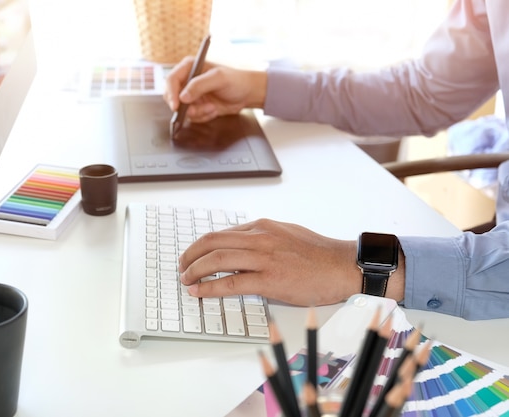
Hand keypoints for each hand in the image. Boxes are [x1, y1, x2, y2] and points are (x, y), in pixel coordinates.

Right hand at [164, 58, 267, 122]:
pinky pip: (192, 116)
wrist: (248, 94)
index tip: (176, 106)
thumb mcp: (218, 79)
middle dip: (185, 106)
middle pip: (172, 97)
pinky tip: (214, 110)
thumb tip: (182, 97)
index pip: (172, 80)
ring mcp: (192, 95)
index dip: (171, 93)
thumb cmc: (236, 80)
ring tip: (212, 107)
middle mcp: (188, 81)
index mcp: (190, 67)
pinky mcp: (197, 106)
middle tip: (196, 110)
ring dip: (198, 112)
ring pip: (182, 110)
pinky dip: (203, 116)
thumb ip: (199, 85)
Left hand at [179, 219, 405, 305]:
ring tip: (186, 280)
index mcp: (262, 227)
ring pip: (218, 259)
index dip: (201, 245)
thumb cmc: (317, 253)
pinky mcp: (271, 279)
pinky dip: (210, 287)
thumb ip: (262, 238)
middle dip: (190, 255)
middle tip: (182, 267)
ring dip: (196, 270)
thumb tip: (240, 246)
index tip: (192, 255)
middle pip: (213, 241)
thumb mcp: (286, 234)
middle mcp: (260, 237)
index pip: (222, 233)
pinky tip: (200, 291)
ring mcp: (265, 257)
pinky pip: (232, 282)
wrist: (343, 265)